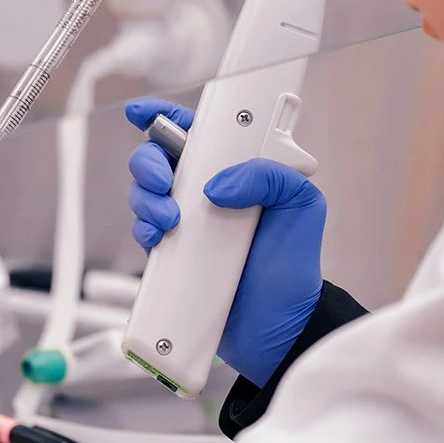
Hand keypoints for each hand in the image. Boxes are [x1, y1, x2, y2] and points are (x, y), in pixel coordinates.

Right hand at [125, 98, 325, 387]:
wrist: (279, 329)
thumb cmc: (294, 267)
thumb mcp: (302, 207)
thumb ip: (270, 176)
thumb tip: (218, 185)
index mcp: (237, 171)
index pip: (198, 132)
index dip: (164, 116)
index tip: (142, 113)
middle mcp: (208, 193)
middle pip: (158, 158)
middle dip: (149, 162)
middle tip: (164, 182)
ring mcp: (188, 225)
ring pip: (144, 194)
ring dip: (146, 198)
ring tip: (170, 220)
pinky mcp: (172, 257)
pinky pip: (143, 232)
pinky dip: (143, 229)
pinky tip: (157, 238)